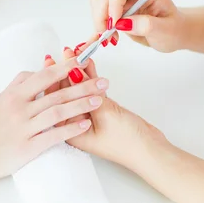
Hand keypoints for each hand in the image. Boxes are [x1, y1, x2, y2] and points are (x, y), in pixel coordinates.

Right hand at [0, 57, 107, 182]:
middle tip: (103, 82)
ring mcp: (23, 128)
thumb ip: (16, 87)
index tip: (82, 62)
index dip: (65, 68)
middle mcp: (19, 109)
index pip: (43, 76)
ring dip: (81, 105)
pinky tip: (85, 124)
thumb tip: (33, 71)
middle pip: (56, 93)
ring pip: (58, 112)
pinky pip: (53, 136)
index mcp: (13, 95)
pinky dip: (70, 129)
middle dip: (83, 86)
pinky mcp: (28, 147)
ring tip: (99, 100)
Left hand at [52, 48, 166, 171]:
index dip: (53, 79)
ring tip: (76, 51)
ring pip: (80, 91)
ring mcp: (89, 117)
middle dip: (66, 72)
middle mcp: (76, 124)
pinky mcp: (102, 112)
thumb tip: (72, 71)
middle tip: (66, 51)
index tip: (52, 61)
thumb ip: (87, 93)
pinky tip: (89, 62)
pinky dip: (92, 78)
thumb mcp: (105, 115)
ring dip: (80, 72)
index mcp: (70, 131)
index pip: (56, 101)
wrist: (151, 150)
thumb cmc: (127, 141)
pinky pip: (93, 92)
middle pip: (66, 94)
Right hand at [90, 0, 186, 52]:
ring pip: (99, 1)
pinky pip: (100, 10)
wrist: (173, 32)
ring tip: (111, 37)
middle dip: (103, 15)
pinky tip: (108, 35)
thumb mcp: (165, 31)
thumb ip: (146, 25)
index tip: (114, 24)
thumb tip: (123, 23)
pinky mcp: (117, 6)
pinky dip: (100, 23)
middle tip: (107, 35)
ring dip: (100, 20)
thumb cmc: (173, 30)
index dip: (113, 4)